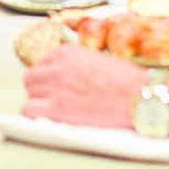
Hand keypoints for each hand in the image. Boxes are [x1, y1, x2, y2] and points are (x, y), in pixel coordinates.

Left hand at [22, 45, 168, 130]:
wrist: (140, 96)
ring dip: (40, 100)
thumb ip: (75, 64)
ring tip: (58, 109)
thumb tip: (64, 75)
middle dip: (41, 88)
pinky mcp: (56, 107)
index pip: (42, 62)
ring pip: (29, 91)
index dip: (49, 76)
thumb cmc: (126, 81)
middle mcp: (57, 65)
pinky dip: (36, 114)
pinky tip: (52, 117)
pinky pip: (29, 109)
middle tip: (57, 99)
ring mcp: (55, 85)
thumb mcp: (96, 60)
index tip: (59, 86)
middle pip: (31, 77)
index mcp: (67, 51)